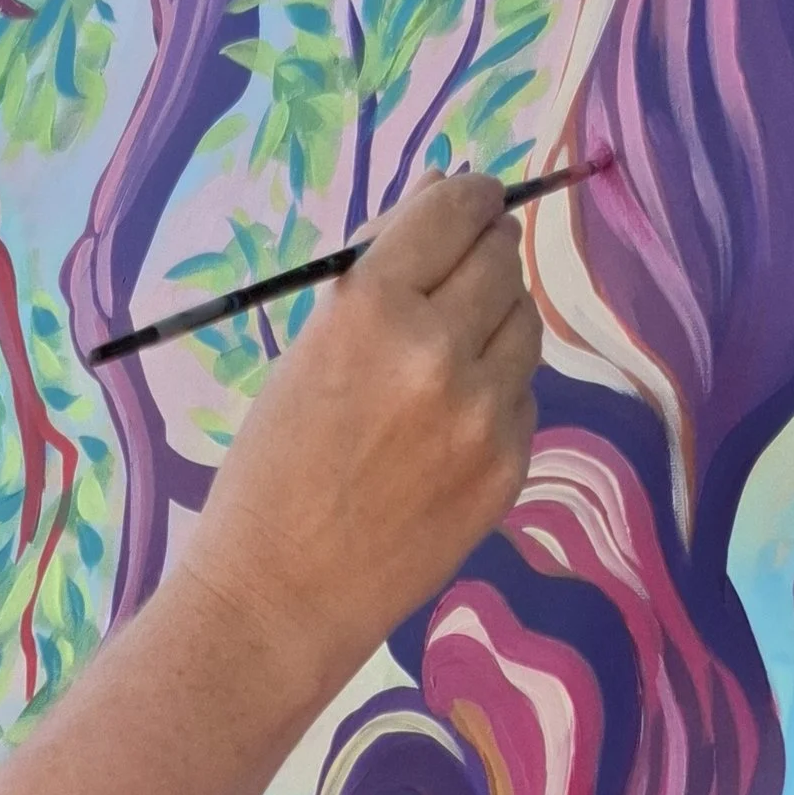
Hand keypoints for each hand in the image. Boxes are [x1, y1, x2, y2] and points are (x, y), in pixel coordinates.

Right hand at [181, 169, 542, 693]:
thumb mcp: (304, 355)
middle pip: (500, 259)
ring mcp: (485, 413)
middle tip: (451, 281)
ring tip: (439, 366)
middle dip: (478, 258)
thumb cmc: (269, 474)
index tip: (469, 202)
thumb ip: (379, 282)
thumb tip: (444, 206)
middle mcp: (441, 351)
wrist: (279, 597)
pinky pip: (524, 396)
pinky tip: (442, 432)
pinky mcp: (510, 466)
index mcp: (372, 309)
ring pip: (524, 323)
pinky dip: (495, 396)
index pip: (455, 209)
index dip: (466, 197)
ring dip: (492, 324)